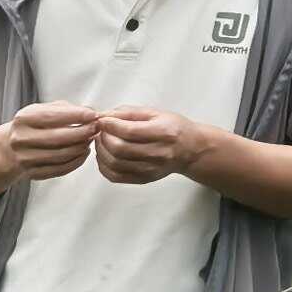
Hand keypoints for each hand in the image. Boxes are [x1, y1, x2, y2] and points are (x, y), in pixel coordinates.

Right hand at [0, 103, 99, 181]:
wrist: (9, 147)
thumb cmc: (33, 125)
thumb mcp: (43, 109)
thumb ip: (66, 109)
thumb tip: (90, 113)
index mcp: (24, 118)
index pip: (53, 116)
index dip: (77, 115)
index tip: (94, 114)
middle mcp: (21, 139)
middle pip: (59, 138)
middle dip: (83, 132)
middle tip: (97, 128)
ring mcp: (25, 158)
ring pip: (61, 155)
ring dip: (81, 147)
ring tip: (91, 139)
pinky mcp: (32, 173)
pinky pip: (60, 169)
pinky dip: (76, 161)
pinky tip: (83, 152)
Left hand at [90, 107, 210, 184]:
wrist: (191, 150)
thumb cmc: (174, 128)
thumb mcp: (156, 113)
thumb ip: (129, 113)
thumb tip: (104, 115)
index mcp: (163, 133)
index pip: (129, 131)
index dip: (110, 125)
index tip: (102, 120)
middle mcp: (158, 153)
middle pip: (120, 149)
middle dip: (104, 138)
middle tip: (101, 130)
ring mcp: (150, 169)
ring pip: (114, 163)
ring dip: (101, 151)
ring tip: (102, 141)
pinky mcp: (143, 179)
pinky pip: (115, 176)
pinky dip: (103, 166)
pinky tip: (105, 156)